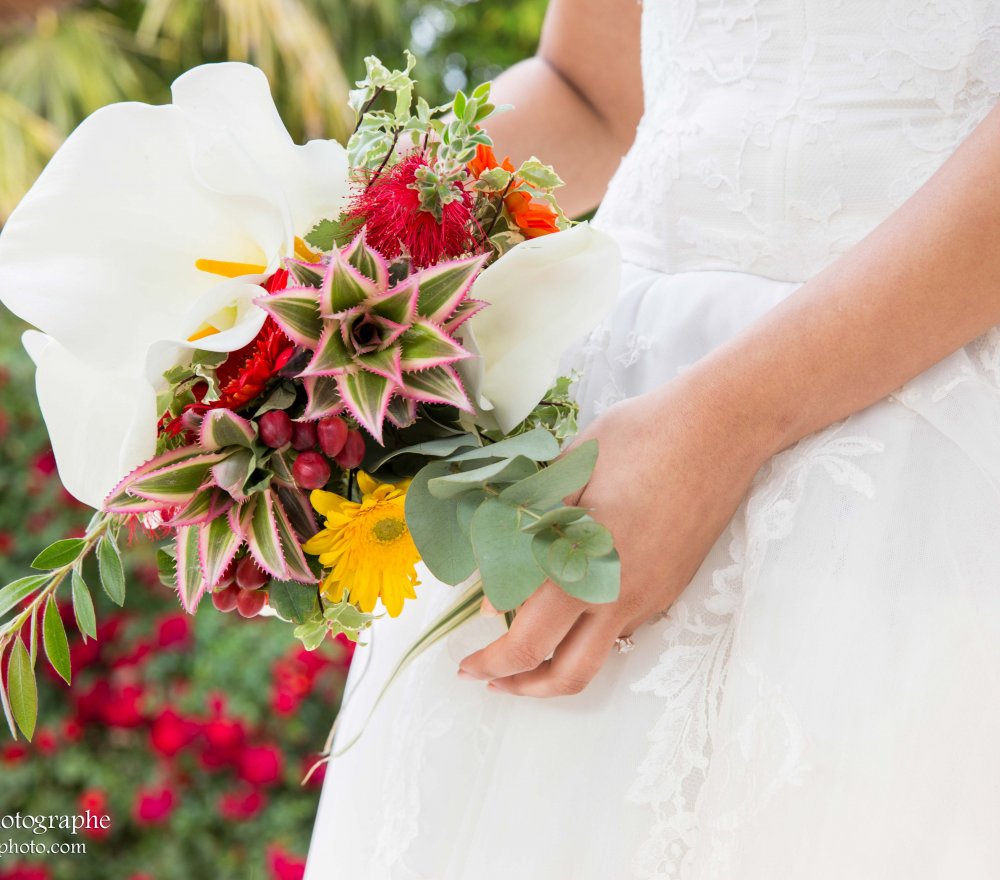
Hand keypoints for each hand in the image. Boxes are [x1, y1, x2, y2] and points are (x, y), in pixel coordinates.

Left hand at [457, 374, 769, 696]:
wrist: (722, 429)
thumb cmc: (639, 437)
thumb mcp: (566, 474)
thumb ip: (526, 534)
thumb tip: (492, 597)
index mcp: (587, 569)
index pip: (529, 643)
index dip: (491, 663)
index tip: (467, 664)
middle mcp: (623, 597)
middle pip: (568, 676)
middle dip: (522, 686)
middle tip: (489, 678)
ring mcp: (653, 596)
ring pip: (600, 654)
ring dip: (557, 662)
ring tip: (527, 642)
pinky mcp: (672, 587)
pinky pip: (623, 625)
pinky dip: (589, 629)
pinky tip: (574, 599)